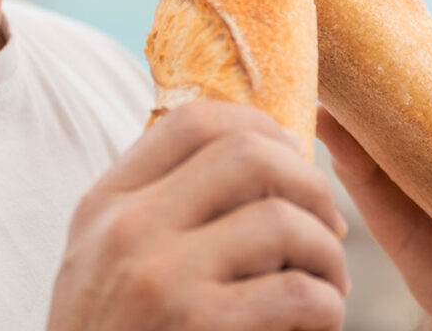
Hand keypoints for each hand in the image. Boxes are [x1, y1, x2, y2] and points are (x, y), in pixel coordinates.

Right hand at [47, 100, 349, 330]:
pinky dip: (327, 303)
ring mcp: (162, 277)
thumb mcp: (102, 257)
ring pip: (281, 219)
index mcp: (107, 200)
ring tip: (329, 279)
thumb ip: (153, 204)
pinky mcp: (198, 328)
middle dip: (307, 182)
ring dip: (326, 250)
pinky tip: (321, 319)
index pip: (191, 121)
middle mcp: (129, 226)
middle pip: (246, 154)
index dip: (258, 125)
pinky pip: (296, 292)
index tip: (291, 156)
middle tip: (326, 223)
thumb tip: (246, 153)